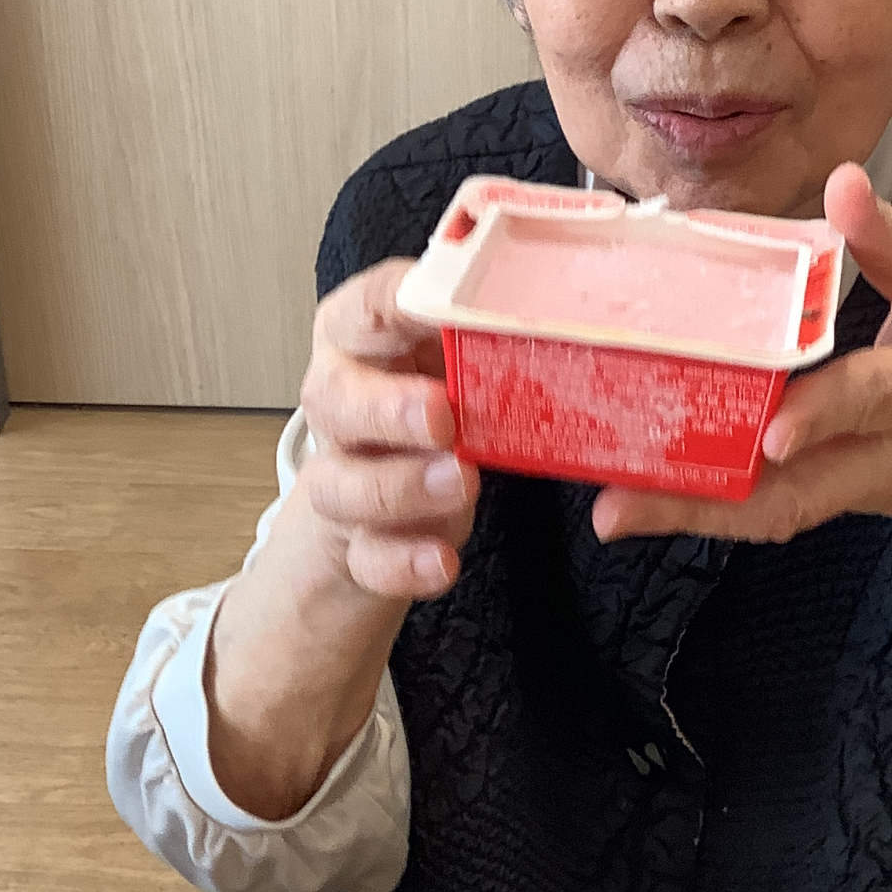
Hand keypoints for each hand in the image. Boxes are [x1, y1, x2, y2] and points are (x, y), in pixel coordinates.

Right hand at [206, 261, 479, 817]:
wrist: (318, 600)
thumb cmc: (412, 474)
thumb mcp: (443, 409)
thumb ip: (483, 361)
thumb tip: (574, 291)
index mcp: (362, 365)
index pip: (360, 309)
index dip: (389, 297)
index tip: (428, 296)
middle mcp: (333, 425)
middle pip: (334, 395)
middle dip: (384, 402)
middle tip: (444, 414)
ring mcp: (327, 499)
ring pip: (341, 483)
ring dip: (397, 486)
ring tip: (456, 490)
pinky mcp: (336, 569)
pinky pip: (359, 567)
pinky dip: (402, 567)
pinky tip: (440, 570)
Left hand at [594, 165, 891, 791]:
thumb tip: (844, 178)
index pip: (876, 399)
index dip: (828, 412)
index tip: (775, 429)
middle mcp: (890, 453)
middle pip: (800, 488)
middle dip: (716, 497)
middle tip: (627, 499)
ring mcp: (853, 489)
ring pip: (772, 513)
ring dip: (692, 515)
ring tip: (614, 511)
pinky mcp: (826, 501)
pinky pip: (764, 512)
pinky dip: (701, 511)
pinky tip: (636, 504)